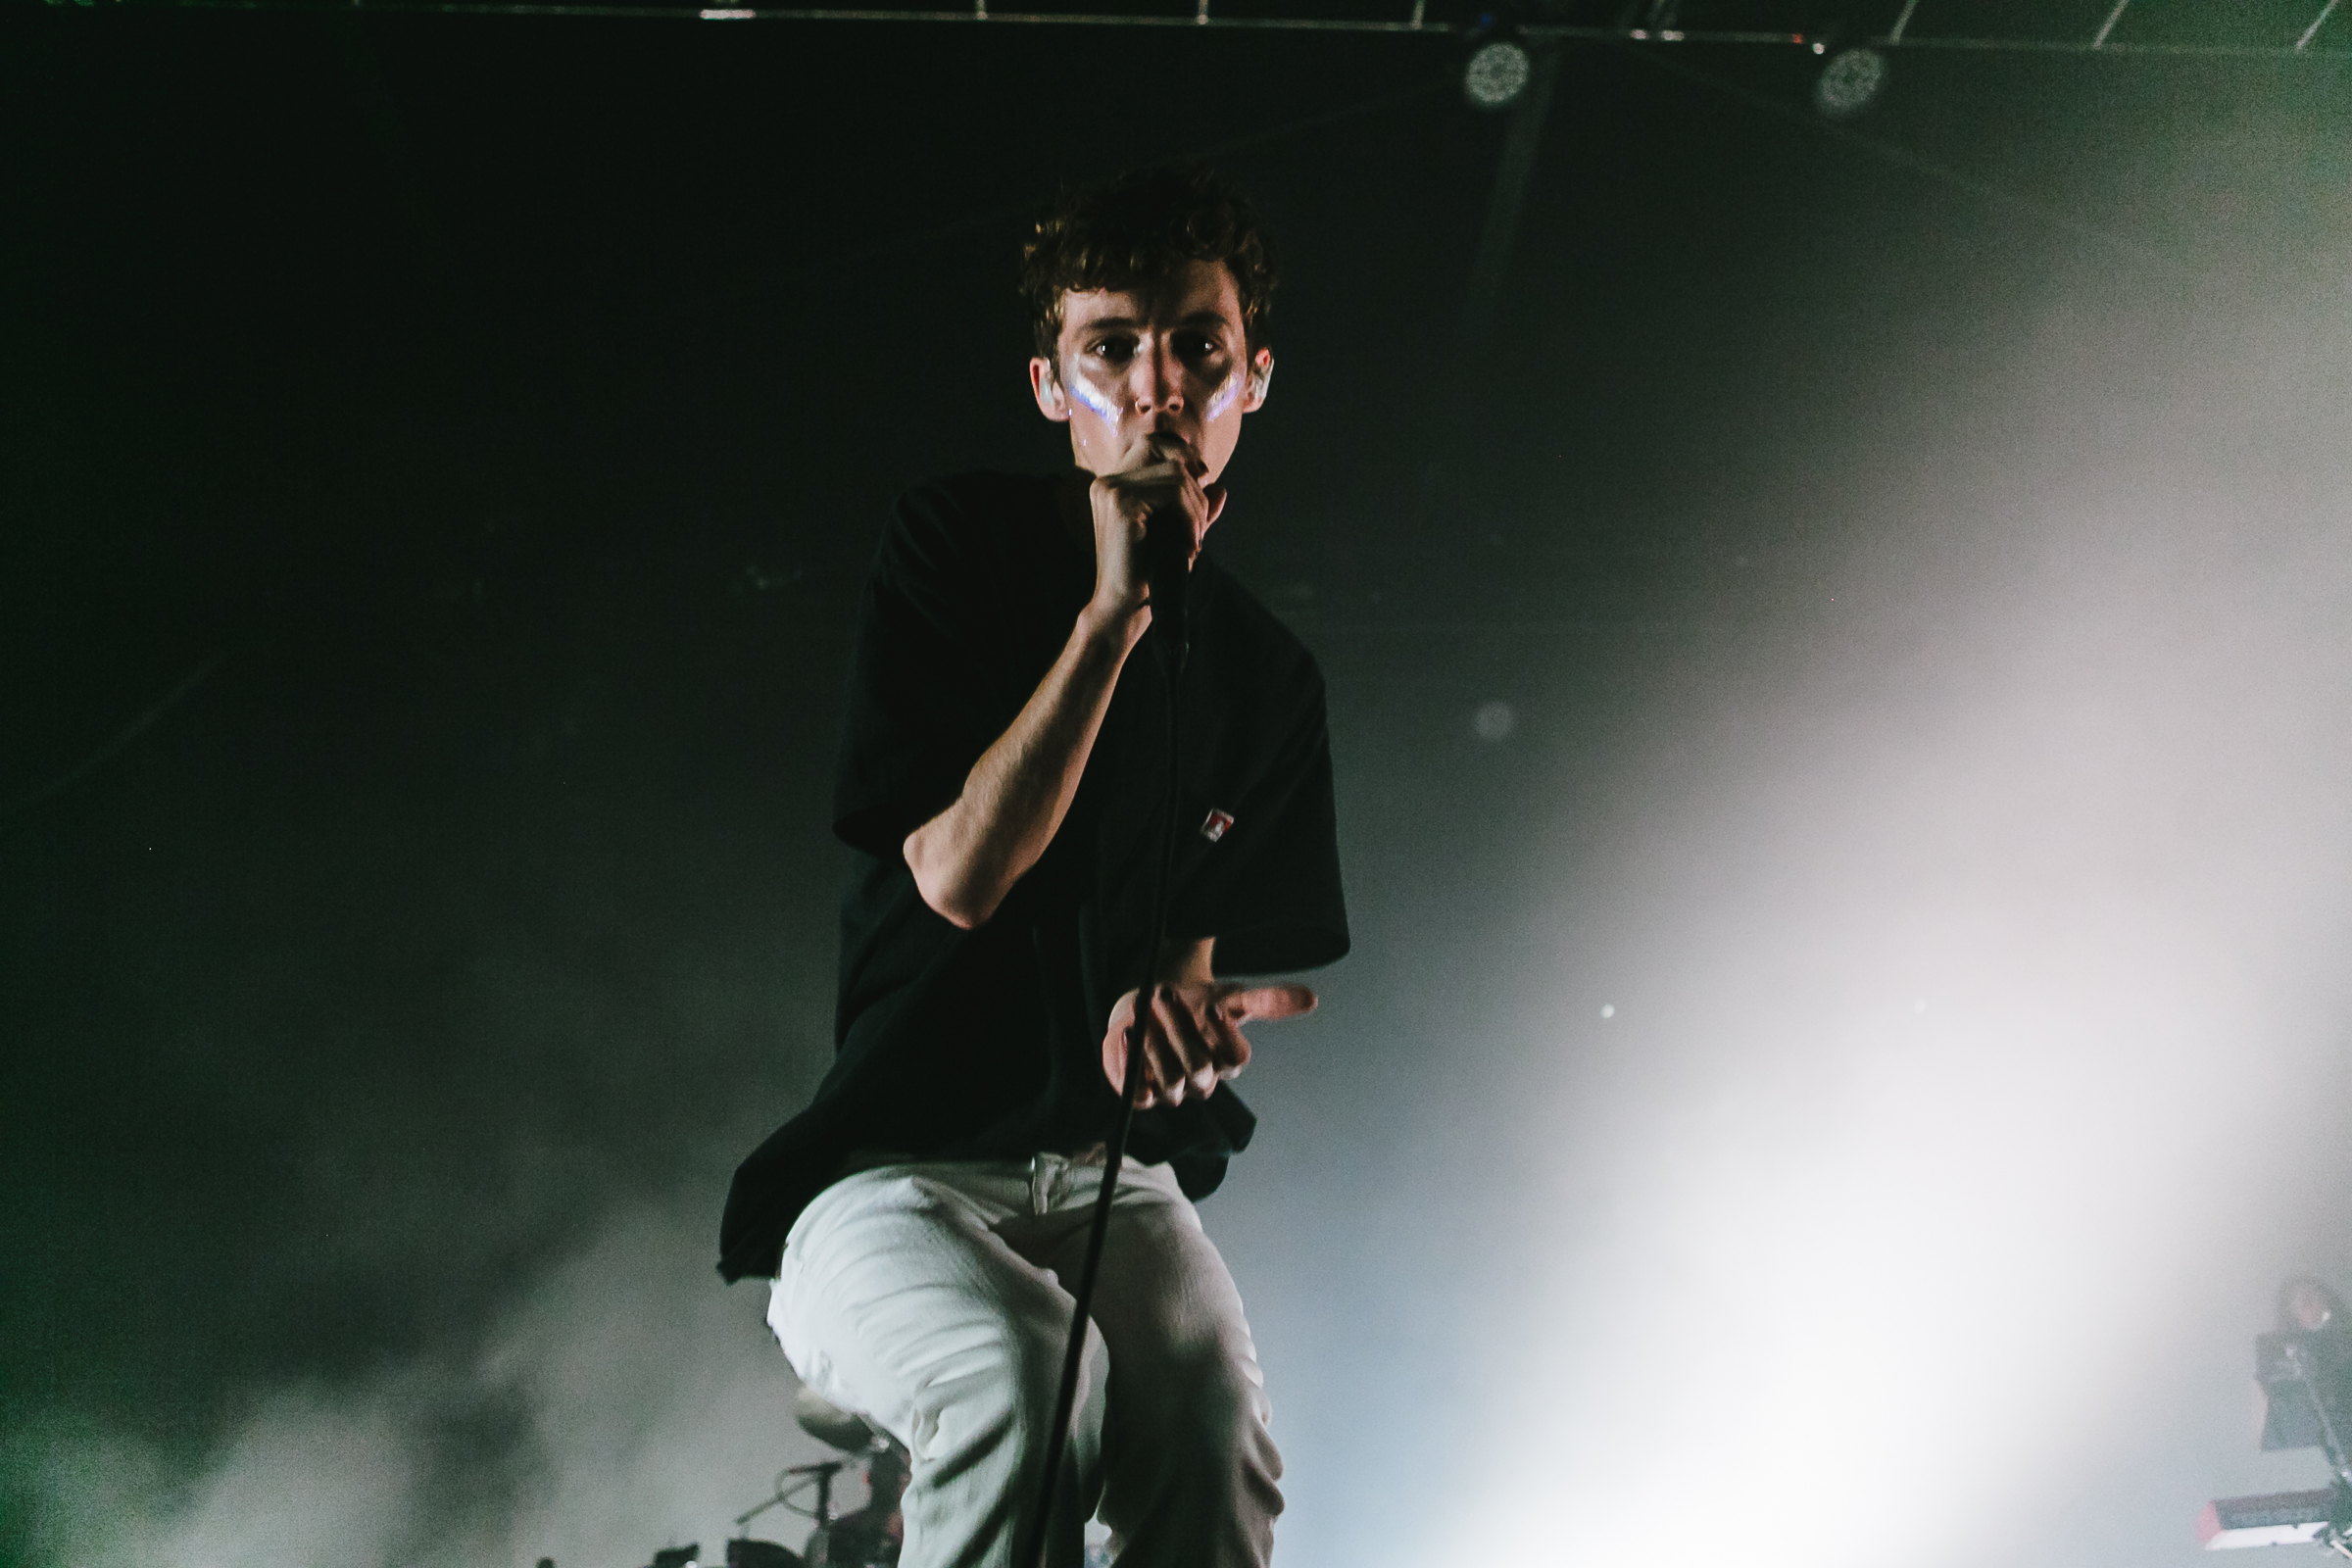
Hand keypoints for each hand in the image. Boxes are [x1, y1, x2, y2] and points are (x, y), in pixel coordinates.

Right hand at [1085, 431, 1226, 625]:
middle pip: (1169, 456)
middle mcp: (1107, 481)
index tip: (1201, 494)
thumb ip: (1194, 510)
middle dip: (1195, 488)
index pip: (1155, 445)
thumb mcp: (1178, 534)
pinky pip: (1173, 492)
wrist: (1124, 608)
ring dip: (1197, 509)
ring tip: (1194, 542)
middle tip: (1199, 527)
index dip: (1184, 460)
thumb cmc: (1148, 574)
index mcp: (1113, 484)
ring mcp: (1110, 489)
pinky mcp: (1120, 502)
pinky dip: (1191, 518)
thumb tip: (1220, 487)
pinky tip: (1189, 545)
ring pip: (1176, 475)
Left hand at [1100, 979, 1315, 1109]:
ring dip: (1154, 1044)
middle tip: (1163, 994)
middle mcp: (1202, 1081)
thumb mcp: (1230, 996)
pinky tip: (1123, 1035)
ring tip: (1142, 1009)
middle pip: (1199, 1069)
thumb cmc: (1194, 1004)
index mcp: (1226, 1060)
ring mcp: (1171, 1091)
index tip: (1209, 1005)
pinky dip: (1129, 1066)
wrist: (1147, 1007)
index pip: (1235, 1059)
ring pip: (1170, 1083)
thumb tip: (1313, 999)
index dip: (1223, 1035)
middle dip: (1181, 1030)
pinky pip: (1138, 1096)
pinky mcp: (1140, 1094)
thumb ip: (1268, 1001)